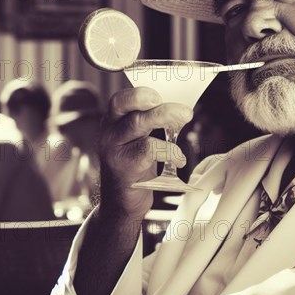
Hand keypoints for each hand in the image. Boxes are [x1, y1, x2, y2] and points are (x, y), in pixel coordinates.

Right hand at [98, 86, 193, 215]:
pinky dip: (170, 150)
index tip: (161, 93)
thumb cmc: (136, 165)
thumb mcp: (140, 139)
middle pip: (126, 106)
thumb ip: (152, 121)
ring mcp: (113, 149)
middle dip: (153, 100)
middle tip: (180, 105)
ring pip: (138, 124)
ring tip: (185, 117)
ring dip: (165, 118)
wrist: (122, 201)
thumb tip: (180, 106)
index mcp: (113, 121)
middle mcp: (109, 131)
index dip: (139, 93)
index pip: (120, 99)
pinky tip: (179, 158)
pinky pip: (149, 150)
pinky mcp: (123, 167)